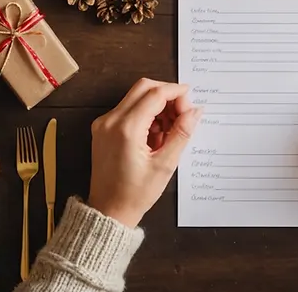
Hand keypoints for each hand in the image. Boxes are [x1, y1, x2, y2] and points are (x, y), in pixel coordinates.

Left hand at [88, 78, 201, 226]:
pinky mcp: (102, 128)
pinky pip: (128, 109)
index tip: (190, 103)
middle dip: (167, 95)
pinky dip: (145, 114)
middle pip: (144, 88)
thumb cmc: (135, 193)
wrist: (108, 210)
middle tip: (182, 114)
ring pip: (136, 96)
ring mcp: (104, 123)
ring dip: (157, 105)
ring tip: (169, 131)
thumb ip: (181, 133)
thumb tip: (195, 111)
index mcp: (126, 129)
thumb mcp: (165, 165)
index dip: (176, 93)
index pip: (155, 94)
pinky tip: (155, 135)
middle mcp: (110, 120)